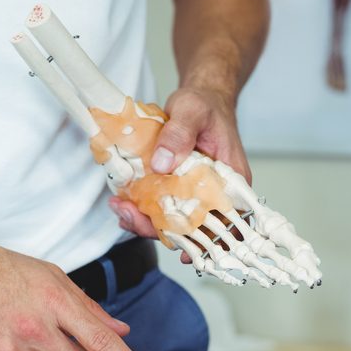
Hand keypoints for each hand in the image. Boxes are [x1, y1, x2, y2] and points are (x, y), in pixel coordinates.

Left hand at [109, 86, 250, 257]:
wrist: (198, 98)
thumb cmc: (204, 105)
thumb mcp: (192, 111)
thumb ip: (178, 134)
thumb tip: (163, 163)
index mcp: (230, 180)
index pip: (224, 221)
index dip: (207, 242)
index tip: (184, 252)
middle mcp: (213, 193)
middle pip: (191, 227)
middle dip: (158, 228)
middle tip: (129, 216)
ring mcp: (192, 193)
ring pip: (171, 220)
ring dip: (144, 220)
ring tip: (120, 207)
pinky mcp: (174, 188)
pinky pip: (159, 207)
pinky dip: (141, 209)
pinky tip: (123, 202)